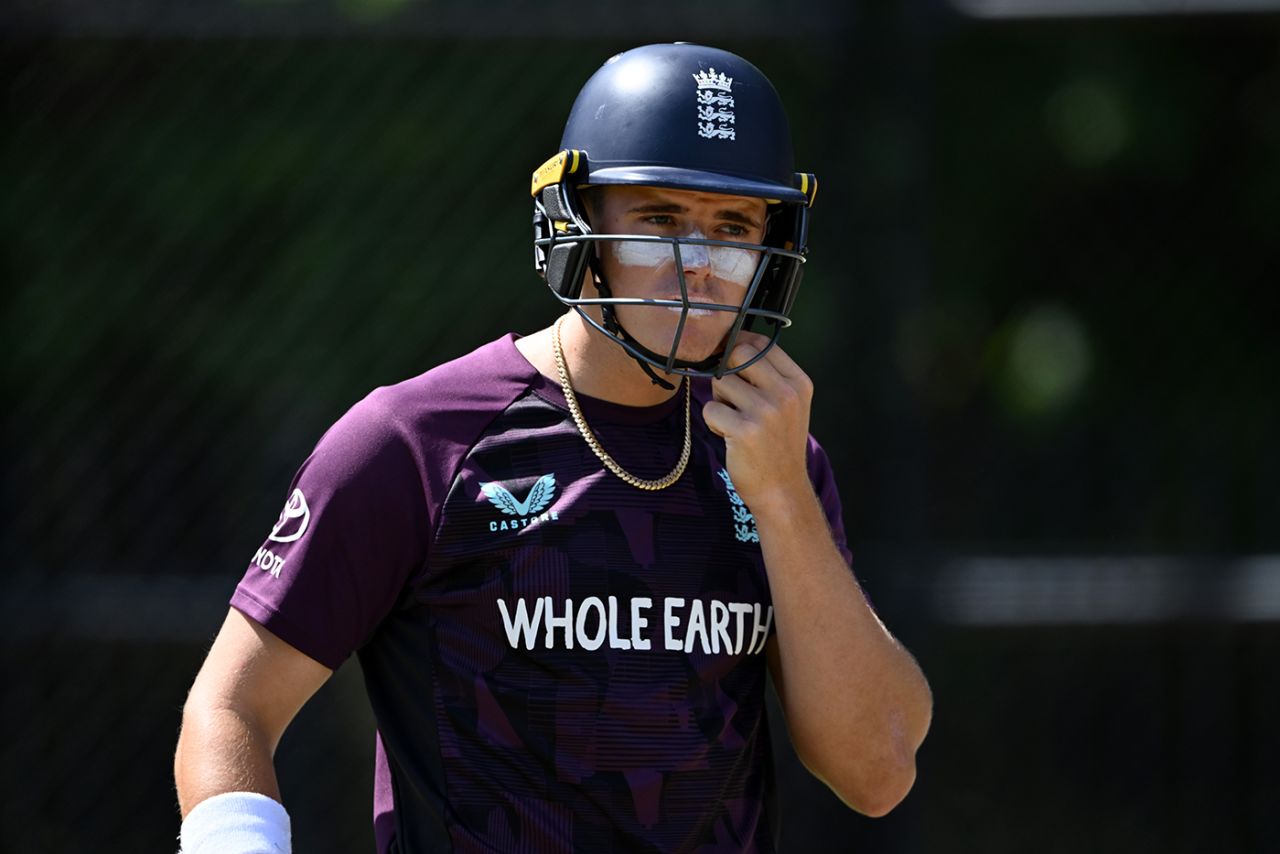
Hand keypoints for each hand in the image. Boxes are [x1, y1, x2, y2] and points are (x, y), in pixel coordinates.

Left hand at [702, 332, 814, 515]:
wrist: (782, 491)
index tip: (731, 363)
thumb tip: (731, 342)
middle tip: (731, 397)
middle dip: (726, 371)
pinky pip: (711, 409)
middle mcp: (786, 393)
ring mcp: (767, 412)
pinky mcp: (745, 431)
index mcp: (799, 382)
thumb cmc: (777, 444)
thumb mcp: (788, 405)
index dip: (739, 347)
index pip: (761, 343)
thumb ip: (767, 374)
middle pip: (738, 354)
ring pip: (720, 382)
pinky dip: (714, 422)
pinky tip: (730, 436)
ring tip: (735, 421)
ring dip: (720, 401)